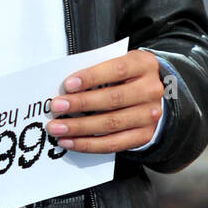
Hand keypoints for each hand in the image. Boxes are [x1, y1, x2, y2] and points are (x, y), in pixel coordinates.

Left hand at [46, 50, 164, 152]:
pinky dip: (88, 144)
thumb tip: (66, 88)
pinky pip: (113, 144)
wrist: (150, 94)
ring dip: (79, 127)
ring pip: (111, 124)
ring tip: (57, 128)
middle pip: (113, 99)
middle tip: (56, 107)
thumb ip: (97, 70)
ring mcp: (150, 115)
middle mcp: (150, 90)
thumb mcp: (117, 63)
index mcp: (143, 65)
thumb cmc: (125, 75)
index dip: (91, 77)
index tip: (68, 85)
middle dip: (81, 104)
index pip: (117, 70)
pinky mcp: (144, 135)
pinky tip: (69, 141)